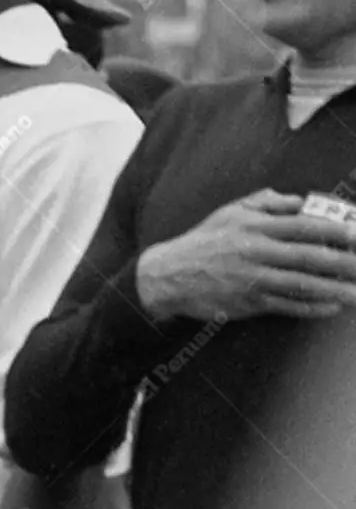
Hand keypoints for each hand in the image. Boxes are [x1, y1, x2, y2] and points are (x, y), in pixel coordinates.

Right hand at [136, 189, 355, 322]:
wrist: (169, 275)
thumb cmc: (202, 242)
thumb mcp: (229, 212)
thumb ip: (266, 203)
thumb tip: (299, 200)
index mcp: (253, 227)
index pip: (303, 226)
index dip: (334, 230)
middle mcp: (256, 252)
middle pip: (310, 257)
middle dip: (344, 262)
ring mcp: (253, 279)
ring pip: (303, 284)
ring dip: (335, 289)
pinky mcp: (249, 302)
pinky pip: (288, 305)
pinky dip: (312, 307)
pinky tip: (332, 306)